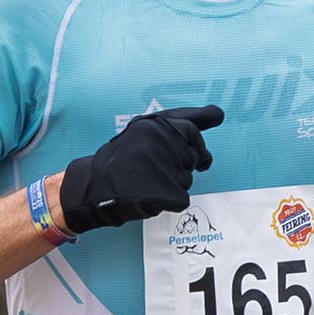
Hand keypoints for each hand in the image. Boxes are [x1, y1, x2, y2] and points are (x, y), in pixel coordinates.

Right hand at [56, 104, 221, 232]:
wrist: (95, 185)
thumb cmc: (122, 158)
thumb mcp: (145, 129)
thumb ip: (180, 122)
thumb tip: (218, 114)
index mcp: (158, 124)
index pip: (192, 128)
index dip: (198, 137)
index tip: (210, 129)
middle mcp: (164, 141)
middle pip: (194, 155)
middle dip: (185, 162)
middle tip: (162, 167)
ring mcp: (166, 166)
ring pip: (187, 178)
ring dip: (174, 182)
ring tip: (149, 180)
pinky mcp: (168, 190)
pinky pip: (181, 198)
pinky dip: (169, 200)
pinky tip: (151, 194)